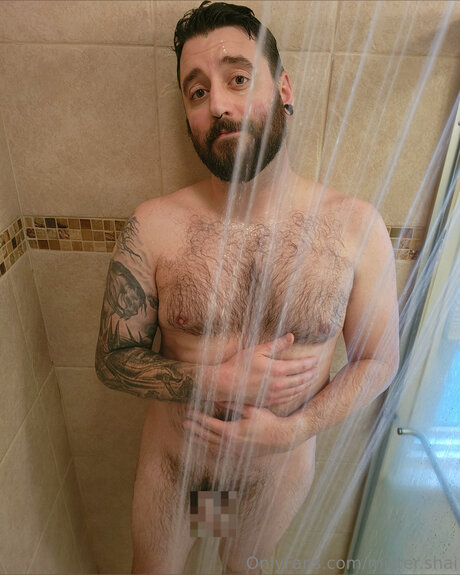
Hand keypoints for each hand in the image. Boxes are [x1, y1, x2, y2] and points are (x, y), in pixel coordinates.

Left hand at [183, 404, 301, 456]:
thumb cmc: (267, 422)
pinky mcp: (238, 456)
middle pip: (206, 436)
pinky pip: (219, 453)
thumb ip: (233, 404)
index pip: (209, 424)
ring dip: (199, 440)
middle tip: (184, 423)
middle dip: (194, 429)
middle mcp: (230, 444)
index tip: (190, 412)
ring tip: (189, 435)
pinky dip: (209, 449)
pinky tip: (204, 445)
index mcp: (231, 431)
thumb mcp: (251, 409)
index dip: (198, 418)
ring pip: (211, 446)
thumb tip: (218, 398)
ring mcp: (233, 452)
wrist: (280, 439)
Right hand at [214, 333, 317, 406]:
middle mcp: (279, 384)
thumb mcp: (257, 350)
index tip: (316, 360)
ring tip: (312, 380)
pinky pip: (288, 399)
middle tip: (318, 369)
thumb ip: (277, 345)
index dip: (310, 363)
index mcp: (277, 369)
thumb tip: (291, 337)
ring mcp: (274, 394)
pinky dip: (296, 394)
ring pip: (296, 390)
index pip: (301, 366)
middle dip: (312, 374)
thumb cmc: (239, 364)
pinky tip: (298, 391)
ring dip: (306, 385)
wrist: (225, 384)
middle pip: (302, 379)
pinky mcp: (269, 401)